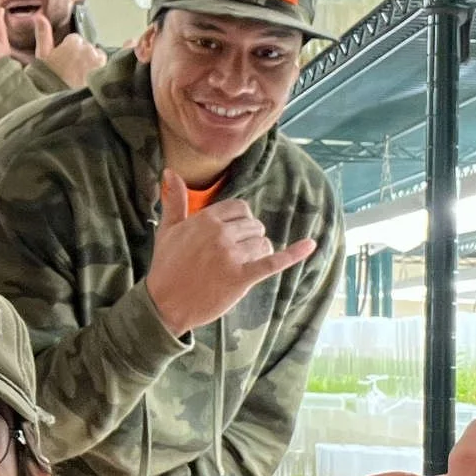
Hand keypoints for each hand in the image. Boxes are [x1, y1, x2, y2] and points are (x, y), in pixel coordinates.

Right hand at [34, 18, 105, 88]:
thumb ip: (43, 34)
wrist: (57, 99)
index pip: (74, 40)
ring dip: (91, 63)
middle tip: (70, 71)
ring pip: (97, 56)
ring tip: (80, 77)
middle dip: (81, 56)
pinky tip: (90, 78)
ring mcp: (98, 60)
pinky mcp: (104, 71)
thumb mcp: (42, 56)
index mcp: (74, 41)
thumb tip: (39, 17)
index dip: (68, 50)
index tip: (63, 61)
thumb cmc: (47, 78)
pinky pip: (106, 65)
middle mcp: (89, 47)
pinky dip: (101, 69)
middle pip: (86, 47)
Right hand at [142, 169, 319, 336]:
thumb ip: (175, 200)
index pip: (241, 209)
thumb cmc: (166, 267)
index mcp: (206, 219)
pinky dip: (294, 254)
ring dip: (258, 253)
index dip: (240, 222)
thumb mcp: (168, 229)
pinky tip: (311, 245)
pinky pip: (273, 262)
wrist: (164, 304)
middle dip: (249, 239)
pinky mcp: (241, 277)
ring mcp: (231, 256)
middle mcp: (220, 234)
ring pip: (263, 244)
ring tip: (239, 266)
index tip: (229, 236)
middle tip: (230, 257)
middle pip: (254, 226)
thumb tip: (171, 171)